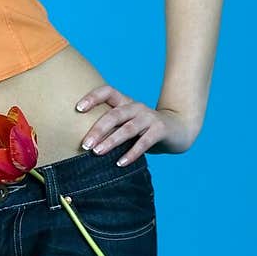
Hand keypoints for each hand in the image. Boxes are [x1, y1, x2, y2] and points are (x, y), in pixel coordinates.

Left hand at [75, 84, 196, 164]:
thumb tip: (82, 143)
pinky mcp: (160, 130)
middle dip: (98, 129)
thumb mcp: (126, 124)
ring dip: (111, 141)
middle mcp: (136, 107)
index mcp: (125, 102)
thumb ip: (110, 128)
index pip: (107, 92)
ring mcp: (149, 118)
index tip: (77, 109)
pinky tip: (120, 163)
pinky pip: (144, 142)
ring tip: (97, 153)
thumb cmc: (144, 129)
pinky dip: (131, 153)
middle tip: (85, 144)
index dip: (92, 97)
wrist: (179, 129)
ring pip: (127, 128)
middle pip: (114, 115)